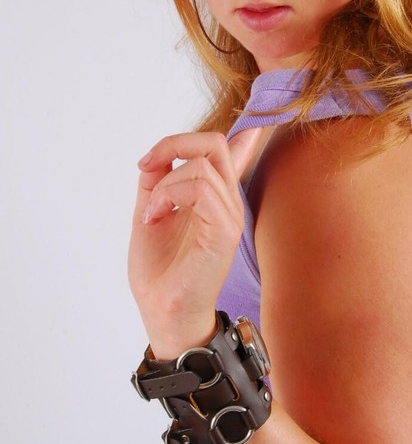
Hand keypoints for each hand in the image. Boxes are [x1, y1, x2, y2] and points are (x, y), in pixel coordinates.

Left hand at [128, 128, 262, 358]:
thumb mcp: (151, 209)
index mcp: (214, 195)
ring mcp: (229, 214)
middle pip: (214, 143)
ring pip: (202, 165)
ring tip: (150, 210)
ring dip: (164, 183)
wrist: (162, 309)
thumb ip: (158, 178)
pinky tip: (155, 216)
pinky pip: (201, 189)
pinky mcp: (225, 231)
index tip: (164, 152)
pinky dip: (169, 195)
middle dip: (174, 144)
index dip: (211, 133)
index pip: (233, 149)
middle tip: (146, 165)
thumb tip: (161, 153)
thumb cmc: (159, 267)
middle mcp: (227, 200)